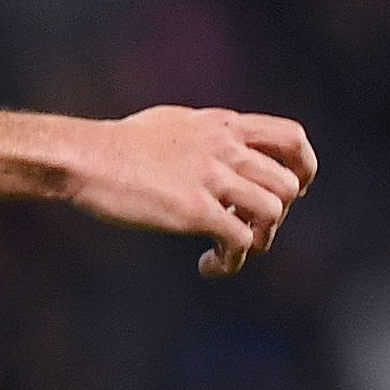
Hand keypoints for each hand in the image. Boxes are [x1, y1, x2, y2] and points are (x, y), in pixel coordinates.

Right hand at [63, 106, 319, 276]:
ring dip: (259, 240)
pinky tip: (207, 265)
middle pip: (288, 184)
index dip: (303, 169)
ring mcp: (212, 177)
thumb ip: (206, 134)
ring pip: (273, 211)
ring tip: (229, 251)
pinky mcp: (194, 209)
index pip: (292, 137)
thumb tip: (218, 144)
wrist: (86, 157)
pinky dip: (232, 261)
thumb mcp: (174, 124)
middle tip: (247, 232)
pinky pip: (240, 240)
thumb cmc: (118, 145)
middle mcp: (226, 147)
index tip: (291, 192)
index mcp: (224, 125)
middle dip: (276, 217)